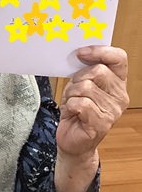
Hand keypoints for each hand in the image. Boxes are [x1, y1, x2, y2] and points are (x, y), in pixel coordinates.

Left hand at [54, 46, 128, 191]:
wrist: (72, 140)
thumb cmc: (76, 109)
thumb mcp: (80, 84)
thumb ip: (85, 69)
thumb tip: (80, 53)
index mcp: (118, 83)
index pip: (119, 58)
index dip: (100, 51)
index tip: (81, 53)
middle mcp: (120, 96)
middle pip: (98, 71)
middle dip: (78, 78)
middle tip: (73, 90)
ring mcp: (113, 111)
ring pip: (86, 87)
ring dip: (71, 94)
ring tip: (72, 104)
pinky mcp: (102, 123)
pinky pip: (80, 103)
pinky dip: (70, 106)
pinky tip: (73, 113)